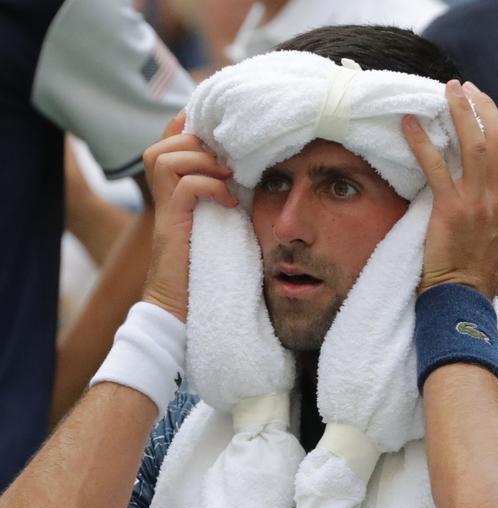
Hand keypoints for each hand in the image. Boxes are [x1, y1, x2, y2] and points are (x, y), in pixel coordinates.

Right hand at [142, 110, 237, 321]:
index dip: (190, 126)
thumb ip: (223, 196)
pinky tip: (228, 203)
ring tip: (228, 179)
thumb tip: (250, 173)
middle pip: (165, 142)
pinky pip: (184, 186)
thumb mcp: (218, 224)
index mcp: (173, 192)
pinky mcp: (170, 226)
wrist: (179, 308)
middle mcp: (163, 196)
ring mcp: (164, 211)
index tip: (222, 131)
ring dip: (203, 162)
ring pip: (167, 158)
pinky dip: (209, 187)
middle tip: (228, 163)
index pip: (170, 139)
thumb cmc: (203, 270)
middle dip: (200, 143)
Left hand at [402, 80, 497, 299]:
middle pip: (497, 138)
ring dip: (459, 112)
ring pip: (473, 144)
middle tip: (463, 89)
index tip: (484, 106)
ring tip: (446, 92)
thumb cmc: (476, 280)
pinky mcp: (450, 210)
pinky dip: (421, 142)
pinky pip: (435, 167)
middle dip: (482, 108)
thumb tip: (493, 207)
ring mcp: (476, 202)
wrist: (463, 301)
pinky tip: (409, 125)